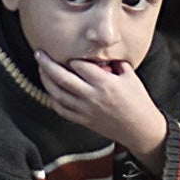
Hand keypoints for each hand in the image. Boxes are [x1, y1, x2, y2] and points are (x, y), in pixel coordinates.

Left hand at [34, 52, 168, 167]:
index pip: (79, 65)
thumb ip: (115, 62)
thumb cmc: (138, 101)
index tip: (66, 51)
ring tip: (41, 69)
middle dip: (47, 64)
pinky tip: (50, 89)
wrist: (140, 129)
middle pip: (62, 78)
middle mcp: (92, 96)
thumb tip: (102, 53)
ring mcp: (85, 110)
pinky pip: (61, 109)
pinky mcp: (83, 120)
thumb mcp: (130, 76)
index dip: (70, 56)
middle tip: (39, 53)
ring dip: (45, 80)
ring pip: (57, 94)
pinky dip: (52, 98)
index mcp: (105, 83)